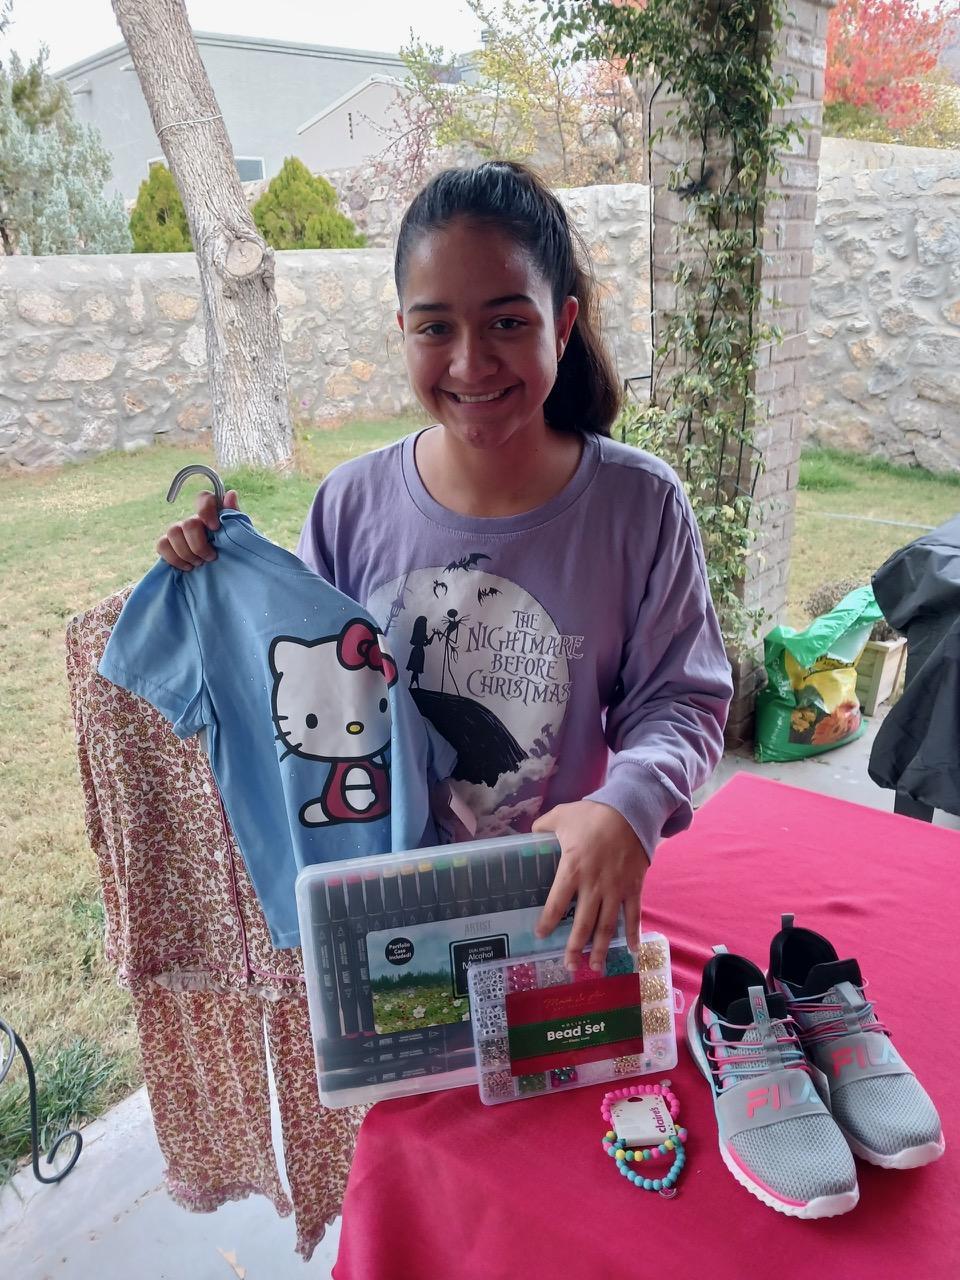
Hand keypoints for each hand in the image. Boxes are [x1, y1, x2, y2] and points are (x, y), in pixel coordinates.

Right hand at [157, 489, 238, 569]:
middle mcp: (195, 521)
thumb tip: (231, 493)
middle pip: (188, 523)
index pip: (204, 498)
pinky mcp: (170, 546)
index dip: (206, 510)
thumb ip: (236, 517)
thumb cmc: (236, 555)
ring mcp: (180, 533)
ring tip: (199, 564)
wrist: (227, 577)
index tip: (215, 528)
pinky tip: (187, 567)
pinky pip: (162, 545)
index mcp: (213, 516)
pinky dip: (174, 558)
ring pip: (173, 532)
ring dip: (187, 552)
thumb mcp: (242, 538)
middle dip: (199, 545)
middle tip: (211, 557)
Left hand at [533, 800, 647, 972]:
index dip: (547, 922)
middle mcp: (594, 885)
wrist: (630, 809)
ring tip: (596, 968)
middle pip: (583, 923)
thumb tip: (528, 836)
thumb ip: (541, 827)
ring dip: (602, 949)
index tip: (540, 936)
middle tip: (569, 967)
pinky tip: (632, 951)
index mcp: (572, 869)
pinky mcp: (634, 887)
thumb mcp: (560, 815)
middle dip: (575, 948)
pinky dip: (634, 934)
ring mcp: (616, 888)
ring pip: (608, 925)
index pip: (556, 903)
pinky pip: (634, 915)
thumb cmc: (593, 814)